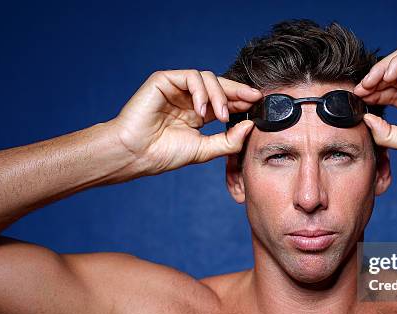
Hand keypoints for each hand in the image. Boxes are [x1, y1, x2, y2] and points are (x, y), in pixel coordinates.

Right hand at [110, 70, 261, 174]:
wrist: (137, 154)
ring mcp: (176, 88)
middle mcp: (189, 98)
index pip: (225, 101)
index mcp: (198, 113)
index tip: (259, 104)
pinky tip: (201, 110)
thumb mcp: (206, 149)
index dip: (242, 100)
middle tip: (253, 99)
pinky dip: (201, 92)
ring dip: (220, 95)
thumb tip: (251, 126)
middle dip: (238, 91)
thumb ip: (229, 140)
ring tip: (221, 116)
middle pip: (219, 86)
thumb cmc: (165, 154)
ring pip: (208, 78)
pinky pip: (190, 77)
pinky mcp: (164, 80)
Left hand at [353, 46, 396, 163]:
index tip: (357, 100)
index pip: (390, 92)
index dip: (373, 94)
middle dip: (373, 81)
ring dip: (381, 69)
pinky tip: (386, 75)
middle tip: (359, 90)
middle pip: (392, 76)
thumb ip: (386, 132)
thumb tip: (365, 120)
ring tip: (370, 82)